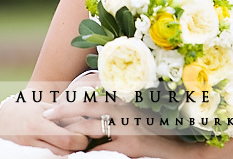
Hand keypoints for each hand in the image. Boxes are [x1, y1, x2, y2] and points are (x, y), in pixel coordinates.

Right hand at [0, 93, 88, 155]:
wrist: (6, 117)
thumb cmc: (30, 108)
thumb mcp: (48, 108)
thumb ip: (67, 116)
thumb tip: (87, 125)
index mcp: (37, 126)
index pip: (66, 140)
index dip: (81, 140)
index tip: (86, 136)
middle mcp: (30, 142)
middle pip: (63, 153)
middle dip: (76, 149)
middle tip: (82, 141)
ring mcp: (26, 152)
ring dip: (66, 153)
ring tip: (71, 143)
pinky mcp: (25, 157)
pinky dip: (56, 155)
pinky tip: (60, 147)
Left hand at [43, 94, 191, 158]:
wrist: (187, 144)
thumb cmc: (168, 123)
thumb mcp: (147, 103)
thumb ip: (126, 94)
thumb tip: (105, 82)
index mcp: (131, 91)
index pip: (96, 85)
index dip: (76, 90)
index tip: (59, 94)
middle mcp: (129, 103)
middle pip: (87, 104)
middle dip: (63, 108)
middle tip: (45, 113)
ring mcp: (130, 123)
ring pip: (90, 125)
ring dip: (69, 130)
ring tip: (54, 133)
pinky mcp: (132, 142)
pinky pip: (102, 148)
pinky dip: (88, 152)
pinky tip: (79, 154)